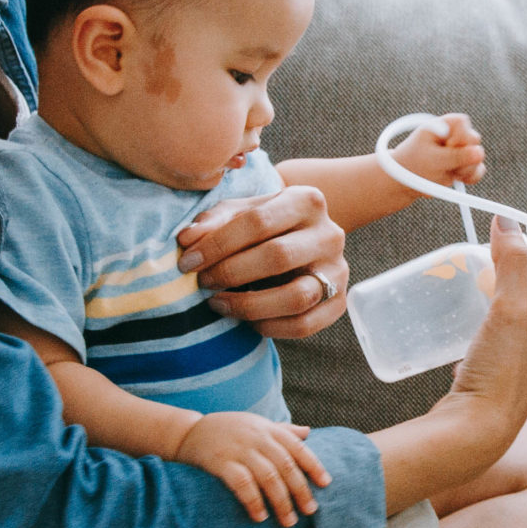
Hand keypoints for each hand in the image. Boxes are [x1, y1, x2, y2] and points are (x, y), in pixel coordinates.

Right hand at [176, 411, 330, 526]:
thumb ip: (282, 430)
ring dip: (281, 501)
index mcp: (268, 429)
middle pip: (286, 466)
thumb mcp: (256, 424)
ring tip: (289, 521)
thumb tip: (308, 433)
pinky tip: (260, 517)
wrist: (189, 432)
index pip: (298, 448)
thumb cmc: (229, 430)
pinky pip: (242, 484)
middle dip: (301, 490)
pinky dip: (254, 501)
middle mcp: (257, 438)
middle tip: (310, 511)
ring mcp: (239, 450)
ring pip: (269, 477)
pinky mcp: (221, 463)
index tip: (326, 484)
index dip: (313, 466)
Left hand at [177, 185, 349, 340]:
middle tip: (203, 282)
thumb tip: (188, 239)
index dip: (219, 244)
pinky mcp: (338, 303)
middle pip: (278, 256)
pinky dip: (270, 327)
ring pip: (297, 296)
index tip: (189, 262)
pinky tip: (247, 320)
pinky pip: (304, 325)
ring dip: (250, 305)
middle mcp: (329, 234)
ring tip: (219, 304)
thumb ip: (212, 222)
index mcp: (306, 200)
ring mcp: (338, 270)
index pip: (258, 221)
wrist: (299, 236)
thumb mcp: (237, 212)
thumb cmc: (261, 224)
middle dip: (232, 273)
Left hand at [398, 114, 486, 188]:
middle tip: (444, 162)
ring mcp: (462, 150)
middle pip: (474, 141)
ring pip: (478, 158)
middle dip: (463, 156)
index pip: (463, 123)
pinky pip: (478, 170)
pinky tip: (456, 177)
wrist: (407, 180)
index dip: (458, 136)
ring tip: (446, 171)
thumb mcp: (433, 160)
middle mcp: (455, 135)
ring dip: (465, 169)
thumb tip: (479, 153)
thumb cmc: (414, 164)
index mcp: (444, 125)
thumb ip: (456, 156)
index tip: (447, 146)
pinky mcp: (465, 164)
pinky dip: (470, 177)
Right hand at [445, 216, 526, 438]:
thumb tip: (508, 224)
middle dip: (507, 277)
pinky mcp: (489, 379)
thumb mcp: (511, 311)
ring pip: (505, 322)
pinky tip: (456, 325)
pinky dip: (473, 328)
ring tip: (468, 286)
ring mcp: (514, 367)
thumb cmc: (499, 378)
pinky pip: (484, 343)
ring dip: (488, 302)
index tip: (512, 238)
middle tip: (483, 259)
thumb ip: (512, 265)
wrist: (471, 433)